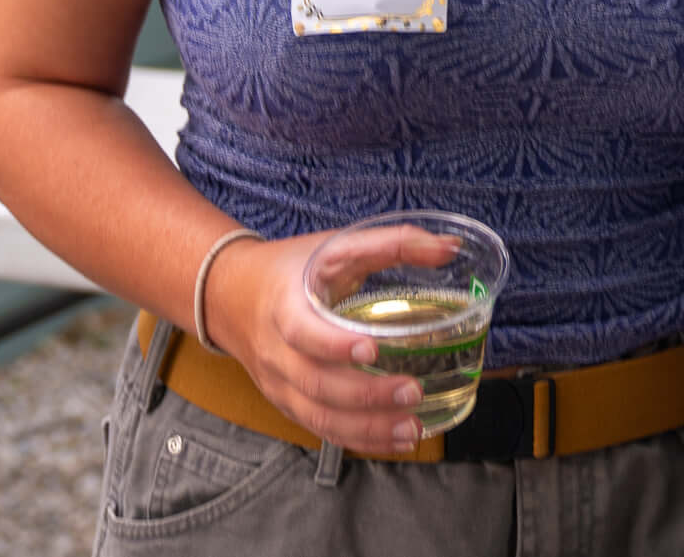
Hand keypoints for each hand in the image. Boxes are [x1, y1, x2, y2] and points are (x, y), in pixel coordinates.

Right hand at [207, 230, 434, 452]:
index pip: (303, 333)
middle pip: (317, 385)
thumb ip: (390, 243)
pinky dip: (359, 440)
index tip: (372, 349)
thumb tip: (451, 247)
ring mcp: (281, 385)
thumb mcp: (334, 245)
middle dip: (366, 395)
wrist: (231, 297)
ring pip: (319, 416)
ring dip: (367, 428)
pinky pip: (321, 429)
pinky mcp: (289, 404)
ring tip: (412, 428)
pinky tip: (396, 441)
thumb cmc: (292, 269)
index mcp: (285, 308)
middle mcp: (278, 353)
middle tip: (414, 391)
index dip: (334, 345)